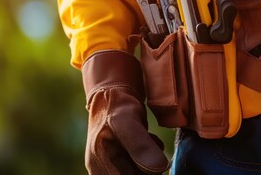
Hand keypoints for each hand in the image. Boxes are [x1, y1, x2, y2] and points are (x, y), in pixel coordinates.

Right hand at [82, 50, 169, 174]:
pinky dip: (153, 157)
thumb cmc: (116, 105)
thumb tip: (159, 168)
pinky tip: (150, 140)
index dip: (142, 172)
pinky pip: (148, 169)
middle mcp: (106, 172)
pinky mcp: (127, 163)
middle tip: (148, 142)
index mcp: (100, 168)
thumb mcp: (126, 121)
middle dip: (148, 167)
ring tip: (148, 138)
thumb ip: (140, 145)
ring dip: (152, 161)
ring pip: (145, 174)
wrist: (114, 95)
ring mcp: (117, 168)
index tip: (151, 160)